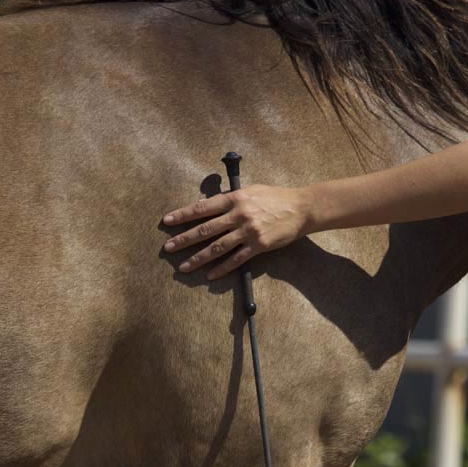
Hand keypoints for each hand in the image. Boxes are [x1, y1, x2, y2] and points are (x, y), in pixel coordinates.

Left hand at [161, 184, 312, 279]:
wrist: (301, 208)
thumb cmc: (274, 197)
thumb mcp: (250, 191)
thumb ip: (230, 199)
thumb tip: (209, 206)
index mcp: (234, 199)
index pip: (202, 208)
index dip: (183, 215)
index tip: (167, 221)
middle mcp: (238, 215)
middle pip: (205, 230)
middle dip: (184, 239)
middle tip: (168, 248)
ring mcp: (248, 232)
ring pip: (217, 248)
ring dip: (198, 258)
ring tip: (184, 266)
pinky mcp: (258, 246)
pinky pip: (236, 259)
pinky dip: (222, 268)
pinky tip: (210, 275)